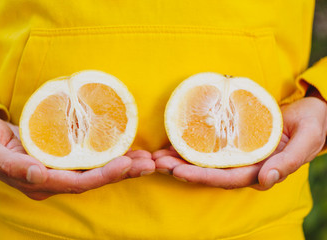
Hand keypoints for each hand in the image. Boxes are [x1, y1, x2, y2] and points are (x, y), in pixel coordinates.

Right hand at [0, 113, 154, 199]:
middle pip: (93, 180)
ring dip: (122, 166)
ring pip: (95, 172)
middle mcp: (50, 180)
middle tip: (149, 163)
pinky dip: (110, 157)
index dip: (103, 176)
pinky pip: (89, 161)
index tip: (127, 164)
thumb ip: (11, 164)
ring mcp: (56, 171)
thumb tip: (38, 175)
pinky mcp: (60, 159)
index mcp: (35, 182)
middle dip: (122, 172)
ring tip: (147, 159)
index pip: (76, 184)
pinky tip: (127, 151)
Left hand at [153, 97, 326, 189]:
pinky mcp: (234, 142)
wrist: (311, 114)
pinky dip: (190, 146)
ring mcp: (238, 155)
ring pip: (205, 161)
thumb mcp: (307, 141)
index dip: (202, 177)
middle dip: (181, 169)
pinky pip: (209, 147)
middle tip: (156, 163)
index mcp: (262, 171)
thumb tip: (266, 179)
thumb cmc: (312, 126)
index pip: (227, 179)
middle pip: (209, 173)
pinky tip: (172, 143)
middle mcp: (246, 166)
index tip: (177, 171)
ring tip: (156, 156)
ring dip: (180, 159)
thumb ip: (289, 162)